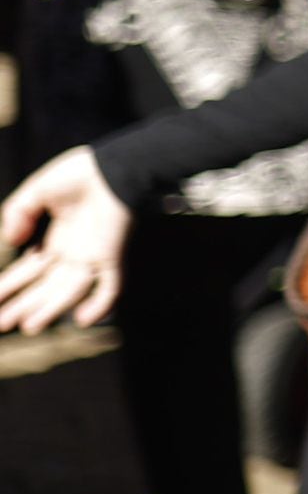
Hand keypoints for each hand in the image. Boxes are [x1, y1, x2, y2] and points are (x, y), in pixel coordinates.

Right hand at [0, 148, 133, 332]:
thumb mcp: (36, 192)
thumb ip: (17, 213)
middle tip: (2, 324)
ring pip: (69, 292)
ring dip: (49, 310)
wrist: (112, 166)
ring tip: (28, 328)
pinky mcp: (111, 255)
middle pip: (45, 286)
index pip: (30, 269)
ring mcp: (93, 256)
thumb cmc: (78, 174)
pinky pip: (110, 286)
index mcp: (57, 238)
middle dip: (23, 305)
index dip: (10, 284)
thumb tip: (9, 241)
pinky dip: (100, 304)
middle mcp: (73, 252)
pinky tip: (83, 320)